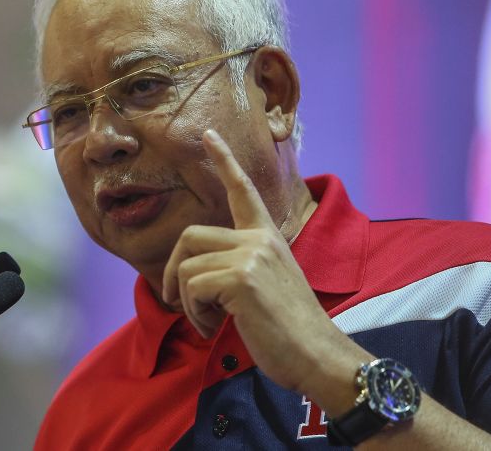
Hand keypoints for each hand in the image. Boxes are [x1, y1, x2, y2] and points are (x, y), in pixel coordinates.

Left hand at [162, 129, 366, 396]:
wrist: (317, 355)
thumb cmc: (290, 330)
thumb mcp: (269, 284)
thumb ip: (240, 266)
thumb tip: (192, 276)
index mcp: (268, 237)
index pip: (243, 190)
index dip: (224, 161)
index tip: (208, 135)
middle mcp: (259, 239)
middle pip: (190, 235)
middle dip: (173, 269)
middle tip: (177, 299)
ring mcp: (251, 256)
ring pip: (187, 266)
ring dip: (187, 302)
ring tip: (208, 322)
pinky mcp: (241, 279)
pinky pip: (192, 289)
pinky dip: (194, 314)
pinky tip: (213, 328)